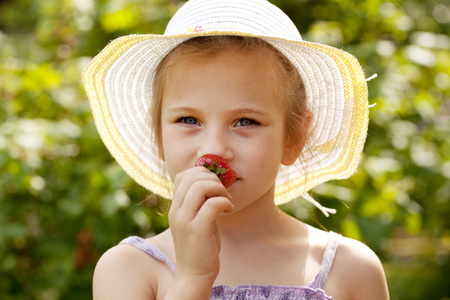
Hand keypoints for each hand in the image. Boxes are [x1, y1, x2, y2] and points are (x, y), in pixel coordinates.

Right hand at [168, 166, 233, 285]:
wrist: (194, 273)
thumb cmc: (200, 245)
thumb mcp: (194, 219)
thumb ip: (198, 201)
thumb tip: (212, 181)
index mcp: (174, 207)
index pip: (182, 176)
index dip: (202, 174)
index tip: (215, 186)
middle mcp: (176, 211)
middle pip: (192, 178)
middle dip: (213, 180)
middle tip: (223, 193)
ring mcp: (185, 220)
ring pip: (201, 187)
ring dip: (219, 189)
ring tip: (226, 201)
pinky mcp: (197, 230)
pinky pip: (212, 204)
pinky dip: (224, 202)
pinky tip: (229, 210)